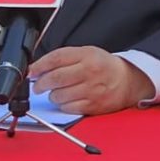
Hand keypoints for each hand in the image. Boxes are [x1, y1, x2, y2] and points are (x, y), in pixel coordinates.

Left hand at [29, 46, 154, 114]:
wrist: (128, 81)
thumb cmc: (104, 67)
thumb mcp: (86, 53)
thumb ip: (63, 58)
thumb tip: (37, 68)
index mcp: (87, 55)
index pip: (56, 59)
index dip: (39, 66)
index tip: (31, 72)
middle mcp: (89, 72)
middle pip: (55, 78)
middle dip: (40, 83)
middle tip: (37, 85)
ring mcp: (91, 90)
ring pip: (59, 95)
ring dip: (52, 95)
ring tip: (56, 92)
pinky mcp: (93, 106)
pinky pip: (68, 108)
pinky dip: (62, 105)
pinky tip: (66, 100)